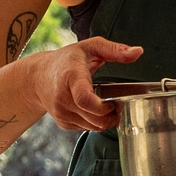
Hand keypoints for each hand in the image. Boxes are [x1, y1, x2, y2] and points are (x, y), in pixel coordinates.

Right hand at [30, 34, 145, 134]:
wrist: (38, 77)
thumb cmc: (66, 60)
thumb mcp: (90, 47)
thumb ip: (115, 50)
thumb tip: (138, 52)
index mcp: (71, 77)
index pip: (84, 99)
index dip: (102, 107)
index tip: (112, 102)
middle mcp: (63, 98)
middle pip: (93, 118)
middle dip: (111, 115)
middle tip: (117, 104)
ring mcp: (61, 113)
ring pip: (92, 126)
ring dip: (104, 120)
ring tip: (107, 106)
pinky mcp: (63, 123)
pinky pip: (86, 128)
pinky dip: (94, 122)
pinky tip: (93, 110)